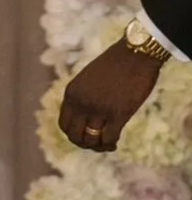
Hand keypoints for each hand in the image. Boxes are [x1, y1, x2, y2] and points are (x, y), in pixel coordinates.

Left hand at [59, 38, 164, 152]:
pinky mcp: (118, 114)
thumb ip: (82, 97)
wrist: (135, 53)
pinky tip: (114, 143)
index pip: (64, 125)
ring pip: (91, 141)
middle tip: (96, 143)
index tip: (84, 135)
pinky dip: (110, 145)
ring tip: (107, 145)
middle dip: (85, 143)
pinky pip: (108, 139)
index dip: (73, 135)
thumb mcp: (88, 79)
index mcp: (71, 93)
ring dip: (98, 147)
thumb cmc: (115, 63)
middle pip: (75, 136)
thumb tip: (84, 118)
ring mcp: (99, 110)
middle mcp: (81, 103)